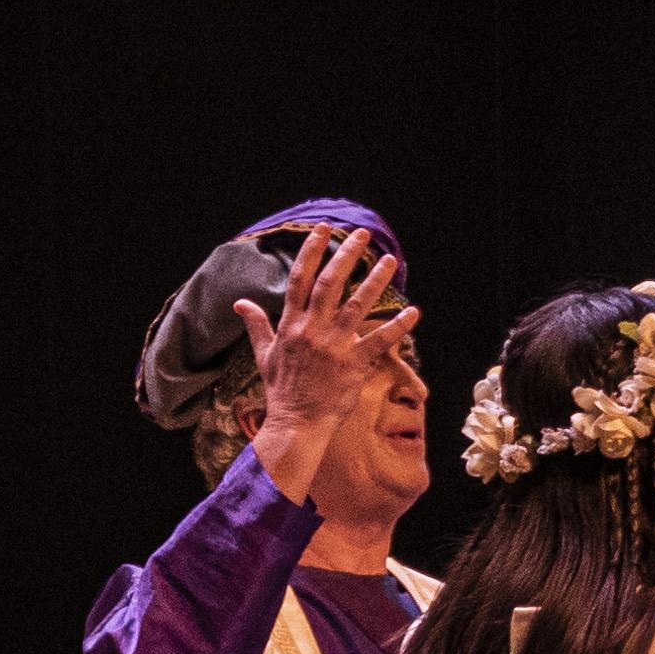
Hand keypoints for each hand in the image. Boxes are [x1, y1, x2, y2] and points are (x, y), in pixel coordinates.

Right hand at [232, 229, 415, 506]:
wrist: (296, 423)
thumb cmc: (281, 390)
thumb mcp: (264, 354)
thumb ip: (257, 325)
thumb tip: (240, 303)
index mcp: (291, 325)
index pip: (300, 279)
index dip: (311, 251)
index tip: (322, 230)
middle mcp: (312, 330)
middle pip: (330, 283)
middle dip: (345, 254)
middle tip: (361, 234)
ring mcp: (334, 347)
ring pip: (357, 305)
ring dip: (375, 281)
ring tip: (389, 261)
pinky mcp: (354, 365)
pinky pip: (380, 342)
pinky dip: (398, 327)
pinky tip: (414, 312)